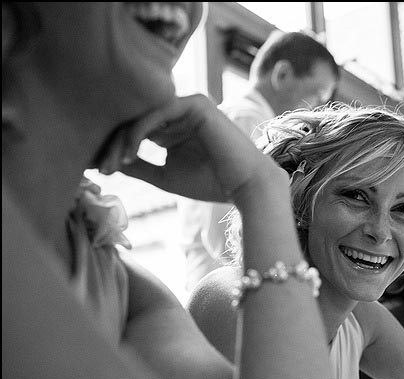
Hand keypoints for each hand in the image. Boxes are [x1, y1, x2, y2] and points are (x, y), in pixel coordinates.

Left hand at [96, 94, 286, 202]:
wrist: (245, 186)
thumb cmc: (210, 183)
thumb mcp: (163, 174)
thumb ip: (138, 165)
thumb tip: (106, 162)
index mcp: (172, 126)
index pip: (134, 129)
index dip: (112, 147)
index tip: (97, 170)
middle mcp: (178, 112)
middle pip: (134, 120)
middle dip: (112, 143)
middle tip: (98, 168)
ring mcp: (187, 105)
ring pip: (142, 116)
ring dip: (122, 140)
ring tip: (112, 164)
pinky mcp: (195, 104)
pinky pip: (157, 113)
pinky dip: (138, 132)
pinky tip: (128, 152)